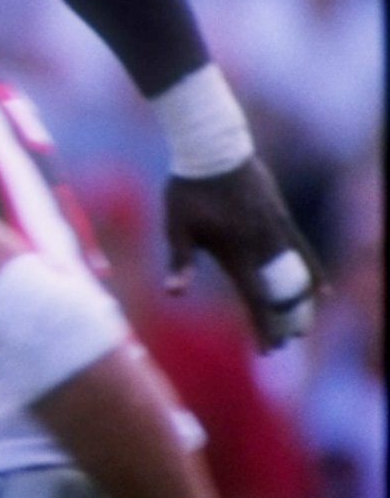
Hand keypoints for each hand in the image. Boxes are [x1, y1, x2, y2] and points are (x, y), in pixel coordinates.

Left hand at [163, 158, 320, 347]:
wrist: (214, 149)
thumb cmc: (188, 190)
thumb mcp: (176, 227)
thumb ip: (179, 263)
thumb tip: (173, 294)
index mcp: (235, 250)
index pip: (254, 297)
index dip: (262, 325)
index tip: (266, 349)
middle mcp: (261, 243)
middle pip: (278, 291)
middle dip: (281, 320)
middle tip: (282, 345)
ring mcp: (276, 230)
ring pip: (294, 274)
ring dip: (298, 302)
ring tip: (302, 327)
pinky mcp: (282, 217)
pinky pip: (303, 249)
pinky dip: (313, 271)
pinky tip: (323, 291)